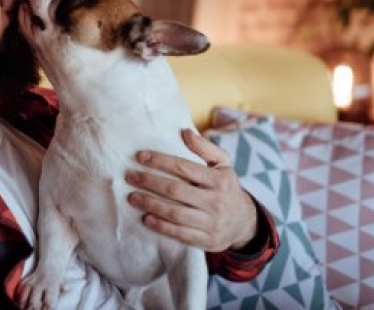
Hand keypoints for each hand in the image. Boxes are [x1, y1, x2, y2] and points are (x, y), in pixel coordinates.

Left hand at [125, 129, 256, 252]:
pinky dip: (161, 226)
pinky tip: (146, 218)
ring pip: (175, 213)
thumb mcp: (223, 164)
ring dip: (150, 204)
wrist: (244, 222)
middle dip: (149, 182)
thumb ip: (205, 147)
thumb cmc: (225, 187)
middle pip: (175, 190)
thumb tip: (185, 132)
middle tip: (130, 176)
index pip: (183, 167)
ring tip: (132, 197)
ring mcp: (212, 223)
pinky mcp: (207, 241)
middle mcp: (216, 202)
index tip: (140, 156)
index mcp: (219, 180)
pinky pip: (180, 234)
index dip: (160, 161)